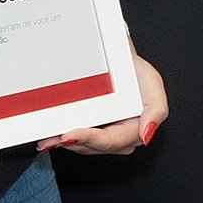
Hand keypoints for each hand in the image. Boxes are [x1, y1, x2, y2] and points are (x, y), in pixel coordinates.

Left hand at [38, 49, 168, 155]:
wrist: (116, 56)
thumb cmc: (134, 70)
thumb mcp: (152, 82)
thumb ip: (156, 109)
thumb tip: (147, 135)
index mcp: (135, 129)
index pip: (112, 140)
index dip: (91, 140)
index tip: (70, 135)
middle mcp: (119, 136)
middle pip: (95, 147)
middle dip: (74, 143)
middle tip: (52, 138)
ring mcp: (103, 133)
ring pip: (82, 145)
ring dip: (64, 143)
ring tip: (46, 139)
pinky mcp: (89, 128)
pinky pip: (75, 137)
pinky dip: (61, 136)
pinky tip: (49, 135)